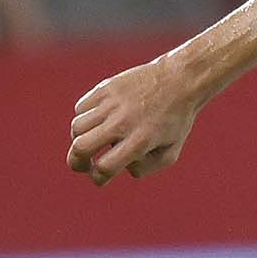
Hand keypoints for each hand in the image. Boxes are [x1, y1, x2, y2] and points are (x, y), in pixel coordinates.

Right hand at [67, 57, 202, 184]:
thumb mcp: (170, 152)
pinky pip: (80, 108)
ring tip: (92, 140)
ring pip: (77, 127)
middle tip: (82, 165)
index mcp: (140, 141)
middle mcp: (122, 122)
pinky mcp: (106, 87)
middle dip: (76, 163)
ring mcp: (112, 103)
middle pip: (81, 148)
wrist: (180, 79)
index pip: (104, 167)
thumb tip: (122, 167)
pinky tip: (97, 120)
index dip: (98, 178)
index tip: (101, 177)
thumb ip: (145, 168)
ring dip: (80, 140)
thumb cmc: (176, 120)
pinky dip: (84, 118)